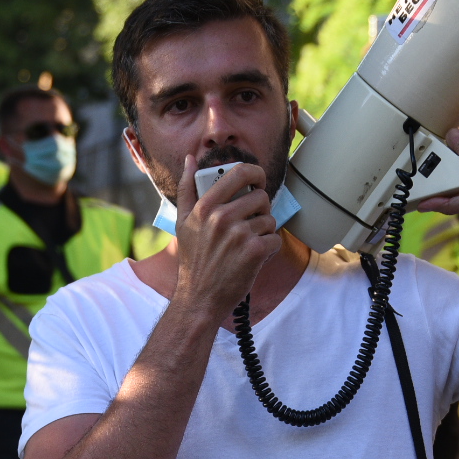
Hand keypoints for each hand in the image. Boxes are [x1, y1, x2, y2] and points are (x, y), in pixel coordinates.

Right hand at [171, 153, 280, 321]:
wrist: (199, 299)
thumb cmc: (193, 261)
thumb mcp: (183, 222)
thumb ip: (187, 188)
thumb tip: (190, 159)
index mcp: (204, 207)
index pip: (238, 173)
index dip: (255, 173)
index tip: (258, 181)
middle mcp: (221, 217)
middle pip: (260, 197)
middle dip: (260, 210)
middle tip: (249, 225)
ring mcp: (239, 234)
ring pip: (270, 220)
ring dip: (264, 232)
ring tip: (247, 245)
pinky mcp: (255, 251)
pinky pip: (275, 239)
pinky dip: (269, 249)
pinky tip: (254, 258)